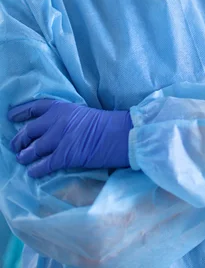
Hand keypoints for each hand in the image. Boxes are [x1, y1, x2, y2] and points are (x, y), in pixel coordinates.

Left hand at [8, 99, 131, 177]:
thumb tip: (51, 129)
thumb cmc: (105, 123)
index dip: (20, 112)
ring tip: (22, 159)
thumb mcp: (81, 113)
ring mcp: (59, 138)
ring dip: (25, 156)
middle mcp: (56, 121)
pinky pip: (44, 164)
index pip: (34, 107)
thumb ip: (64, 119)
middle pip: (29, 130)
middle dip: (20, 139)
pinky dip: (36, 170)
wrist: (119, 134)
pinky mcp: (64, 156)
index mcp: (61, 107)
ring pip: (33, 149)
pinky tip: (32, 173)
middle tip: (16, 146)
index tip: (10, 117)